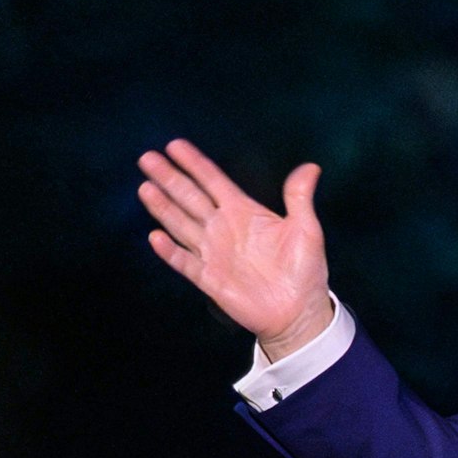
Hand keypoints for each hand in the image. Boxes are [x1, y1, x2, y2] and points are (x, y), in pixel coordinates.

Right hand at [138, 139, 332, 359]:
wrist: (299, 312)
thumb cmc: (305, 270)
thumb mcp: (306, 230)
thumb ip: (299, 198)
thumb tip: (311, 167)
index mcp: (244, 212)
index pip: (213, 181)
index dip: (195, 163)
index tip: (174, 145)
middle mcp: (223, 228)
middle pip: (190, 198)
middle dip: (170, 178)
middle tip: (148, 158)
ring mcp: (214, 253)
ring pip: (182, 225)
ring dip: (163, 207)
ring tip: (146, 188)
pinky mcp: (210, 278)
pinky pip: (185, 262)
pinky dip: (170, 251)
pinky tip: (155, 236)